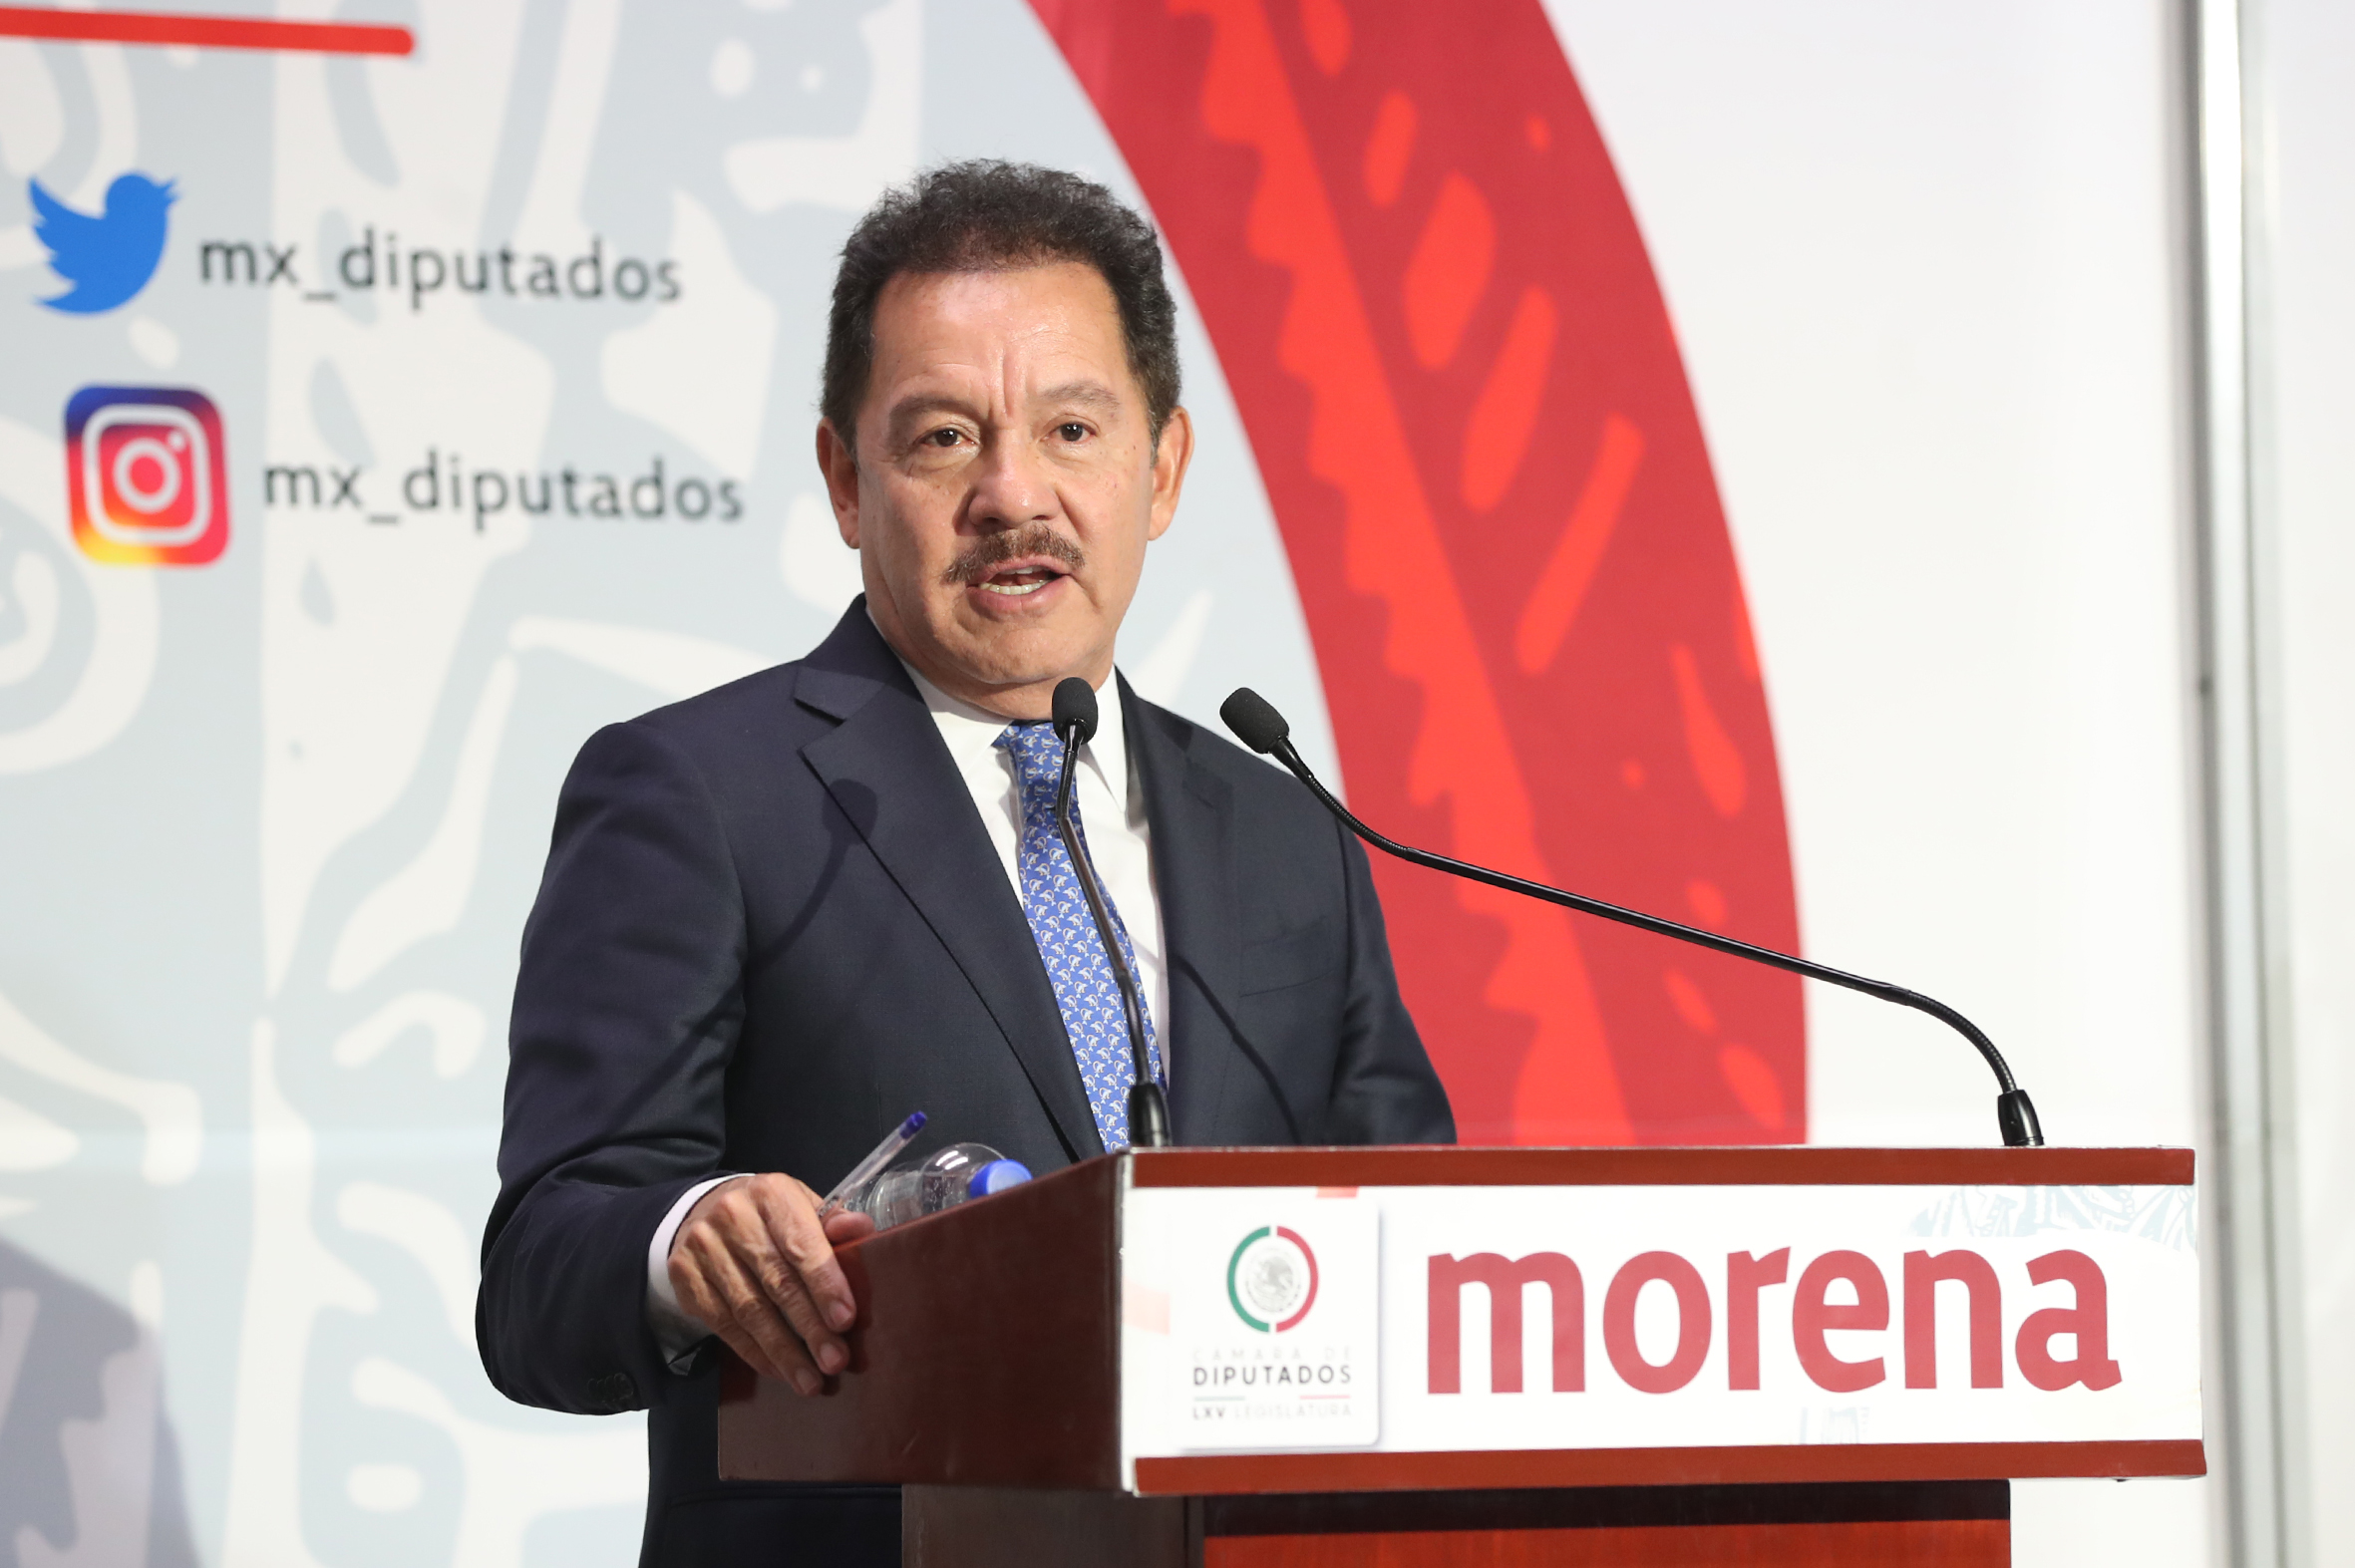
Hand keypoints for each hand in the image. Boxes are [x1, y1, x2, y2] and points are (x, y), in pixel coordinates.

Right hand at [667, 1173, 876, 1393]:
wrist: (705, 1209)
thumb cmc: (770, 1217)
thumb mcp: (802, 1208)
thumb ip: (834, 1222)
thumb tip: (860, 1231)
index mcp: (771, 1194)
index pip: (801, 1244)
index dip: (825, 1284)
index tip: (845, 1320)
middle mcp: (733, 1216)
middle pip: (776, 1282)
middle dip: (809, 1327)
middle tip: (834, 1361)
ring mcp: (704, 1248)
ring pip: (748, 1309)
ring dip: (783, 1351)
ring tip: (810, 1379)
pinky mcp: (685, 1278)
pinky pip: (723, 1324)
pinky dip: (753, 1352)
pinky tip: (777, 1369)